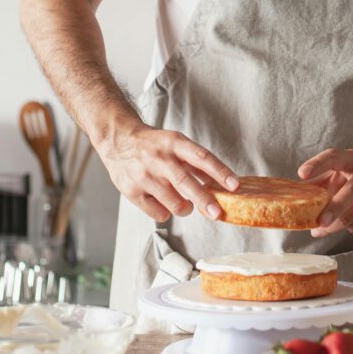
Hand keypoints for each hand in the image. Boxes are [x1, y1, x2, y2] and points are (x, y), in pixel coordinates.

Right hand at [99, 123, 238, 222]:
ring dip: (186, 209)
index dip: (220, 172)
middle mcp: (159, 158)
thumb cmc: (153, 144)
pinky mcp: (131, 191)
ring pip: (173, 202)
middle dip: (204, 200)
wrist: (118, 140)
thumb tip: (223, 181)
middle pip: (185, 182)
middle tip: (217, 213)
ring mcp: (144, 175)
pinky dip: (167, 213)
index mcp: (174, 143)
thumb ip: (197, 162)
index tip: (234, 186)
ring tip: (186, 206)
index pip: (201, 157)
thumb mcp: (175, 143)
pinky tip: (164, 204)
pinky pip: (158, 213)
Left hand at [298, 148, 352, 236]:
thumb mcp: (340, 172)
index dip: (317, 164)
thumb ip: (319, 180)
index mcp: (352, 159)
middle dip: (334, 208)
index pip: (334, 157)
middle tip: (318, 222)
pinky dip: (348, 228)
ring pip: (352, 216)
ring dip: (333, 226)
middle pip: (351, 192)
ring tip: (320, 229)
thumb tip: (293, 195)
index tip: (302, 174)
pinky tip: (347, 223)